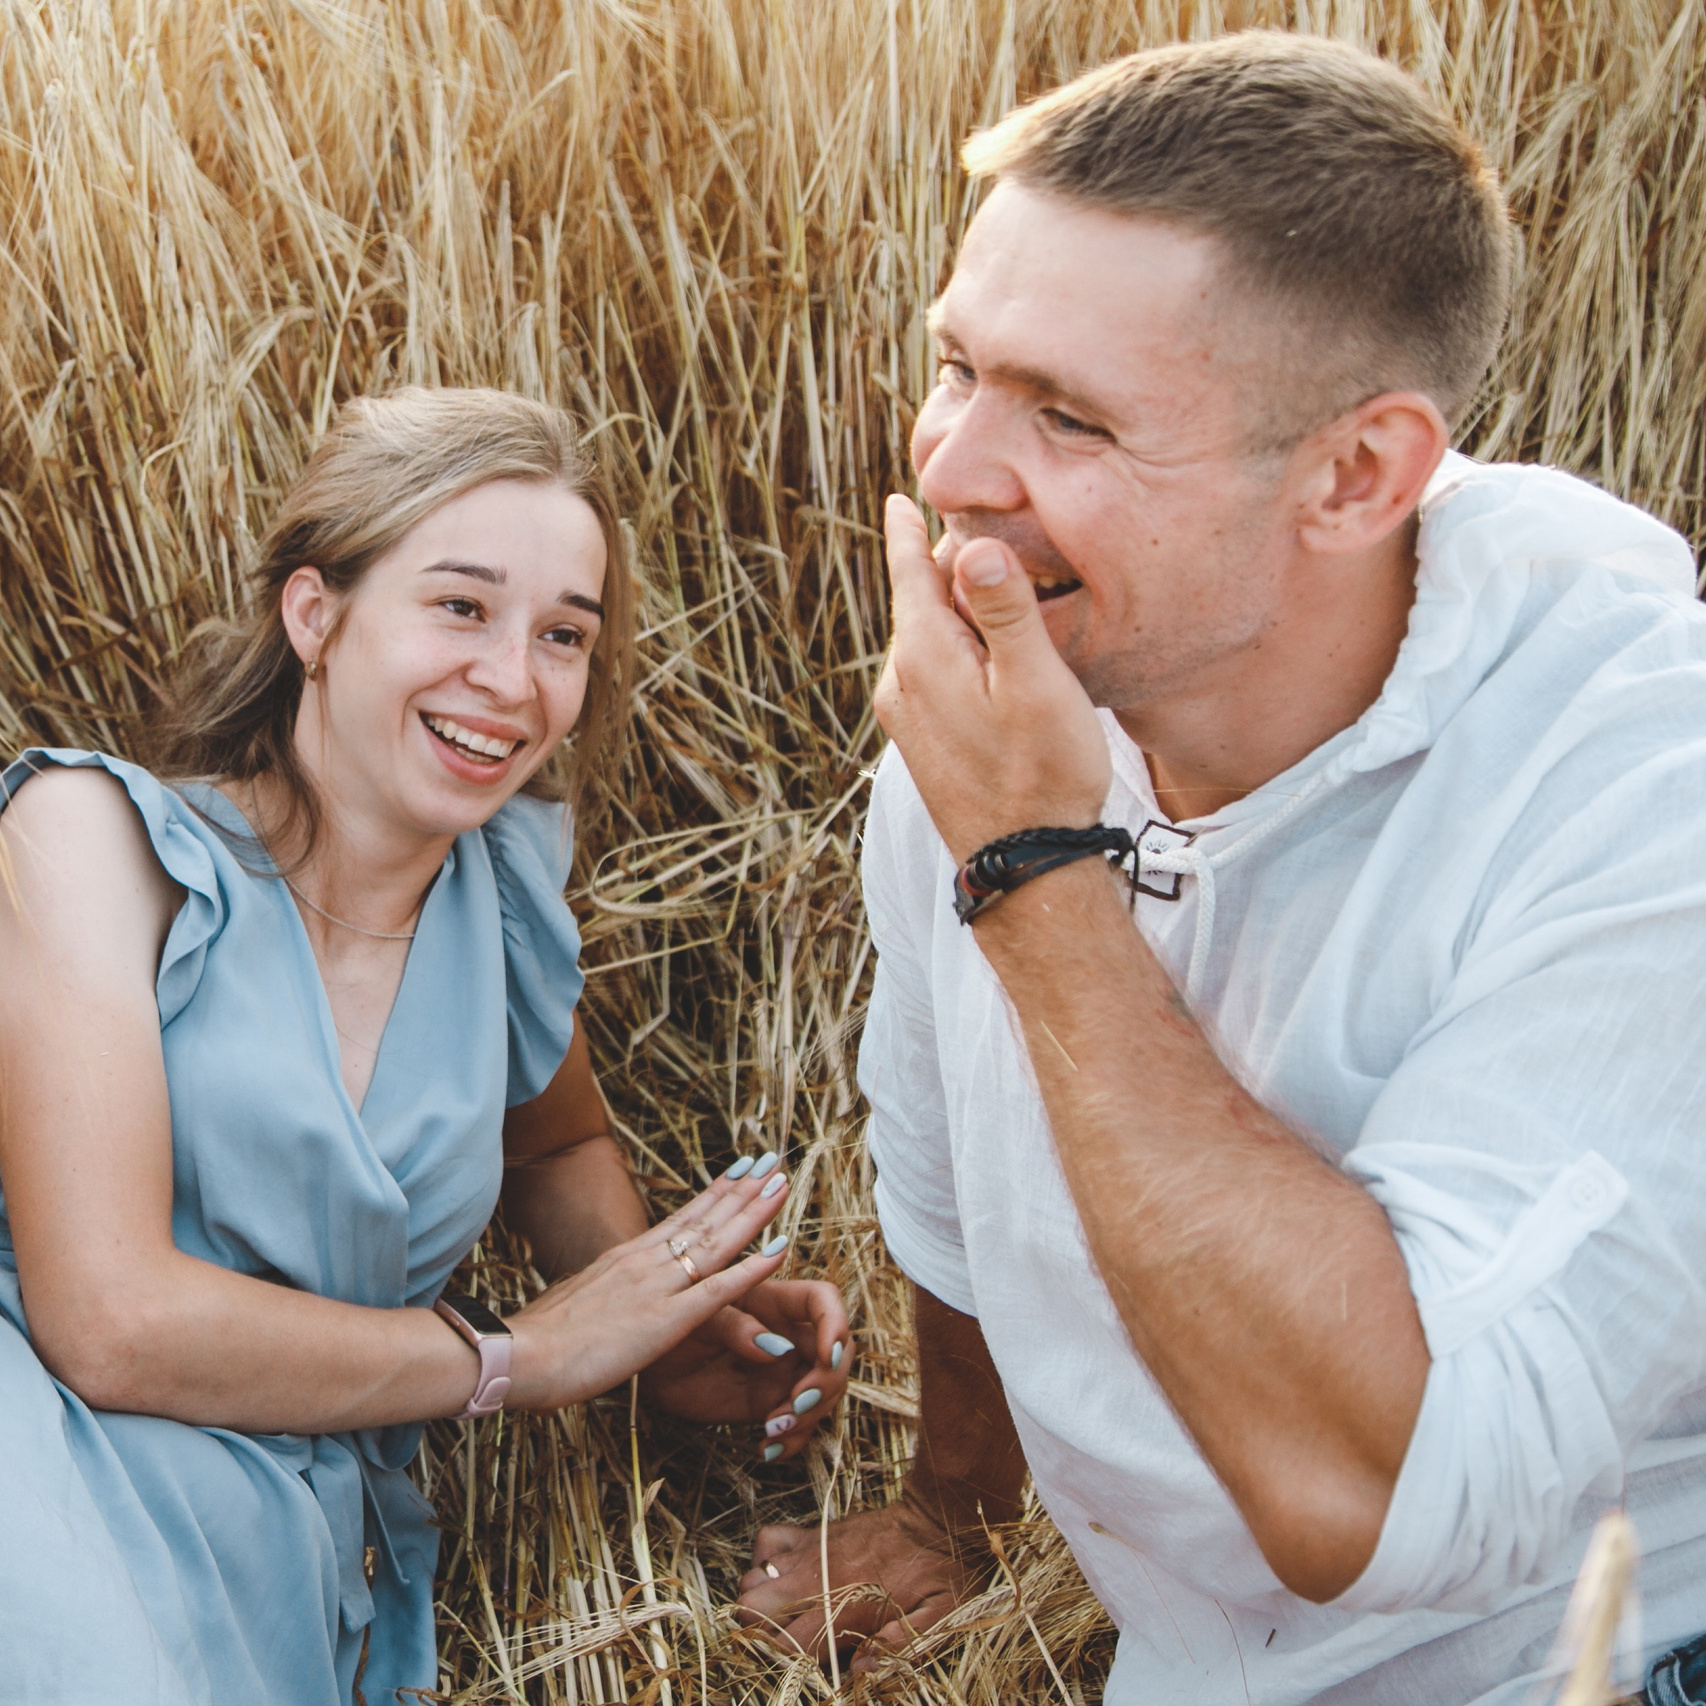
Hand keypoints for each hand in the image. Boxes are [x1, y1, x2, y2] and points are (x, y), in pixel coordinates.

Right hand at [502, 1162, 794, 1410]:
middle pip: (704, 1219)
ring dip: (754, 1213)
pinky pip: (718, 1290)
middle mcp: (645, 1262)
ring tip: (782, 1185)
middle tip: (773, 1163)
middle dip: (743, 1191)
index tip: (740, 1171)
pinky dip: (752, 1269)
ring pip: (717, 1242)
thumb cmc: (538, 1343)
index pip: (680, 1219)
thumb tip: (609, 1297)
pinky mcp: (664, 1319)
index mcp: (625, 1259)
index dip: (714, 1194)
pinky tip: (779, 1250)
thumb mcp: (578, 1306)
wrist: (516, 1355)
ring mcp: (656, 1286)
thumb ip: (604, 1296)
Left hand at [640, 1279, 850, 1461]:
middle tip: (795, 1405)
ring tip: (773, 1429)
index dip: (836, 1323)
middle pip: (837, 1352)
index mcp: (774, 1301)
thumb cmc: (670, 1324)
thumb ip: (735, 1326)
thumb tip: (777, 1348)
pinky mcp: (768, 1402)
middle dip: (827, 1381)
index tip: (827, 1355)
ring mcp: (782, 1371)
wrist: (647, 1361)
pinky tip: (767, 1449)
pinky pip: (798, 1424)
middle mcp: (787, 1334)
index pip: (823, 1300)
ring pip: (824, 1391)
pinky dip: (792, 1440)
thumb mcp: (697, 1319)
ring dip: (811, 1415)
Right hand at [735, 1496, 987, 1670]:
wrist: (938, 1512)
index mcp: (844, 1607)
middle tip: (783, 1640)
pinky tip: (783, 1572)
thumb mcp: (939, 1616)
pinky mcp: (812, 1531)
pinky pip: (766, 1539)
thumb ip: (900, 1646)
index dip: (780, 1662)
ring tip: (782, 1612)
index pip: (787, 1645)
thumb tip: (858, 1671)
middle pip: (752, 1610)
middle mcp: (817, 1579)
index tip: (793, 1666)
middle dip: (757, 1632)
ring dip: (759, 1600)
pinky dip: (763, 1558)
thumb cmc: (943, 1570)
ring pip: (751, 1579)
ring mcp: (810, 1551)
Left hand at [873, 494, 1109, 860]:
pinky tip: (985, 660)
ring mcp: (909, 720)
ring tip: (985, 591)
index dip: (908, 534)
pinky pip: (932, 676)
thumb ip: (1005, 612)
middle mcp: (903, 685)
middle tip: (970, 534)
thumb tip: (973, 546)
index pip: (910, 575)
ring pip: (926, 642)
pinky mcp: (925, 745)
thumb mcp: (1035, 684)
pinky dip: (955, 651)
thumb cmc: (1042, 774)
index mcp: (924, 658)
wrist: (1025, 866)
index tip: (898, 501)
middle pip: (919, 604)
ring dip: (952, 613)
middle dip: (941, 569)